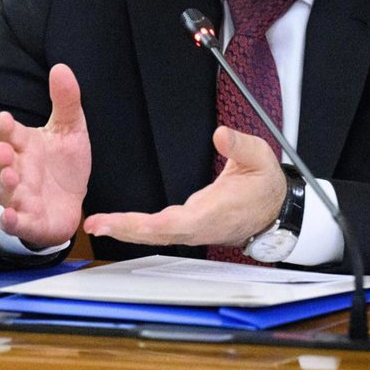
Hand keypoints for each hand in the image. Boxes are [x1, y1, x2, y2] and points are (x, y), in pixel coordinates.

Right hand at [0, 63, 90, 247]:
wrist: (72, 201)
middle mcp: (16, 169)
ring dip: (3, 186)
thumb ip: (66, 101)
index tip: (6, 119)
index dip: (3, 126)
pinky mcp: (28, 221)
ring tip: (11, 179)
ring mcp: (19, 196)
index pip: (6, 132)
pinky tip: (10, 217)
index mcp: (24, 144)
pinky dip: (9, 221)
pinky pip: (14, 223)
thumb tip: (61, 67)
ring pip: (1, 191)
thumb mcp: (70, 129)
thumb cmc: (64, 163)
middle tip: (3, 152)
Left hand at [84, 126, 285, 246]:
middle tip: (96, 224)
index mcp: (215, 212)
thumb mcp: (259, 157)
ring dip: (125, 230)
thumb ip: (240, 145)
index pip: (180, 222)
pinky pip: (157, 231)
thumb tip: (221, 134)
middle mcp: (200, 225)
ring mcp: (192, 229)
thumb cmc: (264, 185)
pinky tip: (117, 223)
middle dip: (126, 229)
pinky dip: (135, 228)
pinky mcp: (186, 226)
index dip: (154, 224)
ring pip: (155, 234)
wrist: (273, 209)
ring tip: (97, 223)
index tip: (131, 222)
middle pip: (158, 233)